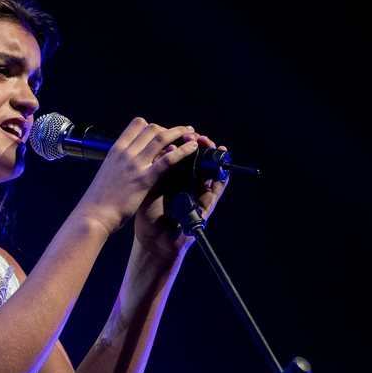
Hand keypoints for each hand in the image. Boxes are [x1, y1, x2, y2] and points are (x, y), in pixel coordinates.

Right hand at [71, 118, 203, 236]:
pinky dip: (183, 150)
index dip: (152, 126)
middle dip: (169, 129)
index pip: (136, 125)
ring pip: (162, 138)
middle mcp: (125, 153)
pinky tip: (193, 148)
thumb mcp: (107, 174)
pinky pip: (168, 159)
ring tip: (192, 134)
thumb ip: (118, 165)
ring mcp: (135, 165)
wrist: (93, 216)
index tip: (162, 134)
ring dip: (180, 133)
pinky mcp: (144, 179)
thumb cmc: (98, 201)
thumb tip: (126, 164)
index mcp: (115, 150)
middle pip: (152, 128)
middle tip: (181, 134)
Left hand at [133, 129, 228, 257]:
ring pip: (210, 169)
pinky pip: (219, 187)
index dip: (181, 142)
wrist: (154, 240)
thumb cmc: (148, 215)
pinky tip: (223, 162)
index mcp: (171, 177)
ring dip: (212, 155)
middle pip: (197, 159)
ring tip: (209, 143)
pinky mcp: (207, 203)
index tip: (180, 133)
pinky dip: (223, 174)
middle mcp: (186, 183)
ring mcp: (198, 192)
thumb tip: (162, 147)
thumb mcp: (148, 187)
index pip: (180, 154)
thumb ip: (155, 169)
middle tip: (194, 135)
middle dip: (198, 144)